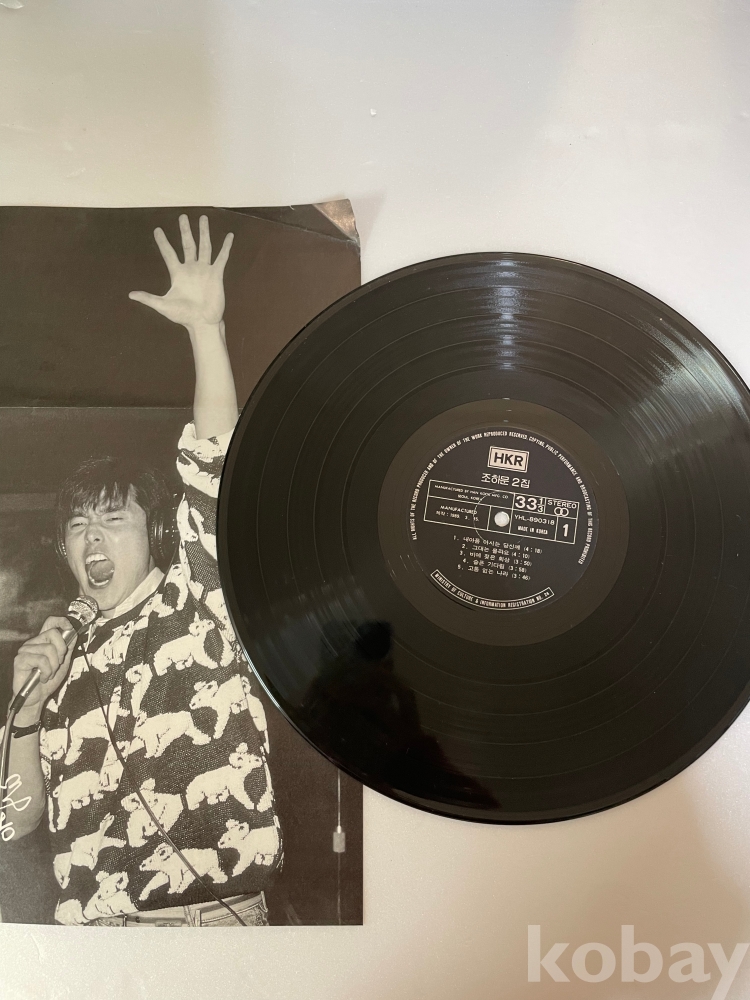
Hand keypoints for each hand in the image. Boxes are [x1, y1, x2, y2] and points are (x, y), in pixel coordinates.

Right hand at [12, 618, 74, 722]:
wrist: (37, 697)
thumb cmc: (47, 680)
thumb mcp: (63, 663)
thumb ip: (67, 648)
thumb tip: (72, 633)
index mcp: (43, 641)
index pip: (50, 622)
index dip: (61, 621)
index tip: (69, 628)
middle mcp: (33, 642)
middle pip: (54, 633)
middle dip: (61, 651)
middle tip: (57, 664)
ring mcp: (25, 650)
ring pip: (49, 649)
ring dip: (53, 666)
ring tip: (48, 674)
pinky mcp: (20, 659)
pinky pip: (41, 660)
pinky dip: (46, 671)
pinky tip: (42, 677)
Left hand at [129, 214, 233, 333]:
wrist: (202, 323)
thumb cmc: (183, 316)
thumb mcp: (163, 305)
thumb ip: (148, 298)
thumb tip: (131, 295)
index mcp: (178, 274)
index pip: (168, 253)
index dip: (162, 242)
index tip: (157, 229)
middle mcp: (191, 269)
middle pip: (188, 245)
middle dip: (185, 230)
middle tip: (183, 216)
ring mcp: (204, 271)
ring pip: (204, 246)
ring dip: (203, 232)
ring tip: (203, 218)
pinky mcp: (216, 275)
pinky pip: (221, 258)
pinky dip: (226, 247)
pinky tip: (229, 236)